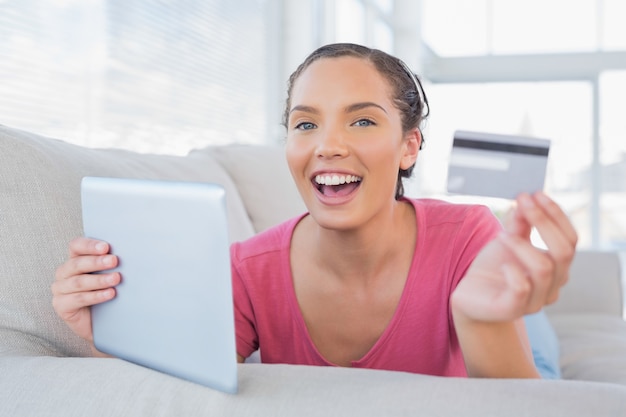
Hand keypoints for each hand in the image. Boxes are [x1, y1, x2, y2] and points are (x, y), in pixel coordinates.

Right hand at [51, 237, 119, 344]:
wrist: (103, 323)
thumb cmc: (107, 294)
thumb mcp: (109, 275)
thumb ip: (111, 263)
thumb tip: (130, 252)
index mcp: (75, 259)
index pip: (76, 246)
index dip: (89, 245)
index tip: (105, 247)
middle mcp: (64, 272)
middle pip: (77, 263)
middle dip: (97, 262)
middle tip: (114, 261)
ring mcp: (60, 289)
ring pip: (78, 282)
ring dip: (99, 280)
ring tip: (116, 278)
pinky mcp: (61, 305)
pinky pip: (78, 298)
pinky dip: (95, 296)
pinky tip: (110, 293)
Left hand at [451, 192, 577, 322]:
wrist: (470, 296)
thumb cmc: (493, 268)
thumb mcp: (507, 240)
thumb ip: (519, 223)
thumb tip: (527, 199)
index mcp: (557, 267)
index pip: (570, 239)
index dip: (556, 215)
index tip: (536, 194)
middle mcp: (553, 285)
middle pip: (564, 252)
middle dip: (543, 222)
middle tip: (522, 202)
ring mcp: (535, 301)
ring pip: (544, 268)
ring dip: (522, 245)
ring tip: (502, 235)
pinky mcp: (512, 310)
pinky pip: (522, 289)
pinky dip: (513, 271)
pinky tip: (503, 265)